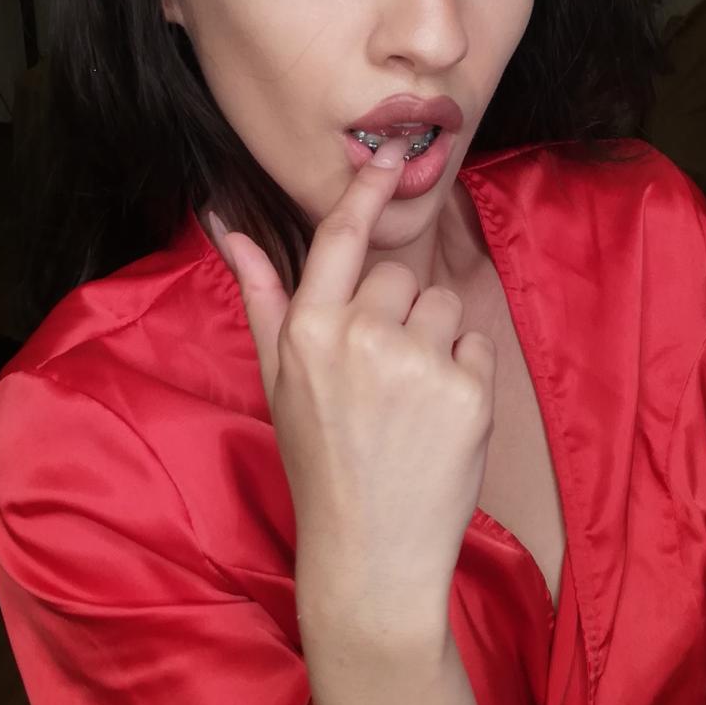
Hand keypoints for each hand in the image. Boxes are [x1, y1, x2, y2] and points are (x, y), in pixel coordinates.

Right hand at [211, 137, 496, 637]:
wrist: (371, 552)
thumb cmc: (319, 461)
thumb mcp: (277, 379)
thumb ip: (262, 295)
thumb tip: (228, 224)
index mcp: (308, 330)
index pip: (340, 236)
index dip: (367, 188)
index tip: (391, 152)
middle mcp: (360, 336)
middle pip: (399, 275)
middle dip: (397, 312)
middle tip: (380, 376)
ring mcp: (418, 362)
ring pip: (444, 304)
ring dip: (435, 339)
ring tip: (409, 400)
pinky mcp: (469, 389)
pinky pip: (478, 341)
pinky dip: (466, 371)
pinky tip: (438, 417)